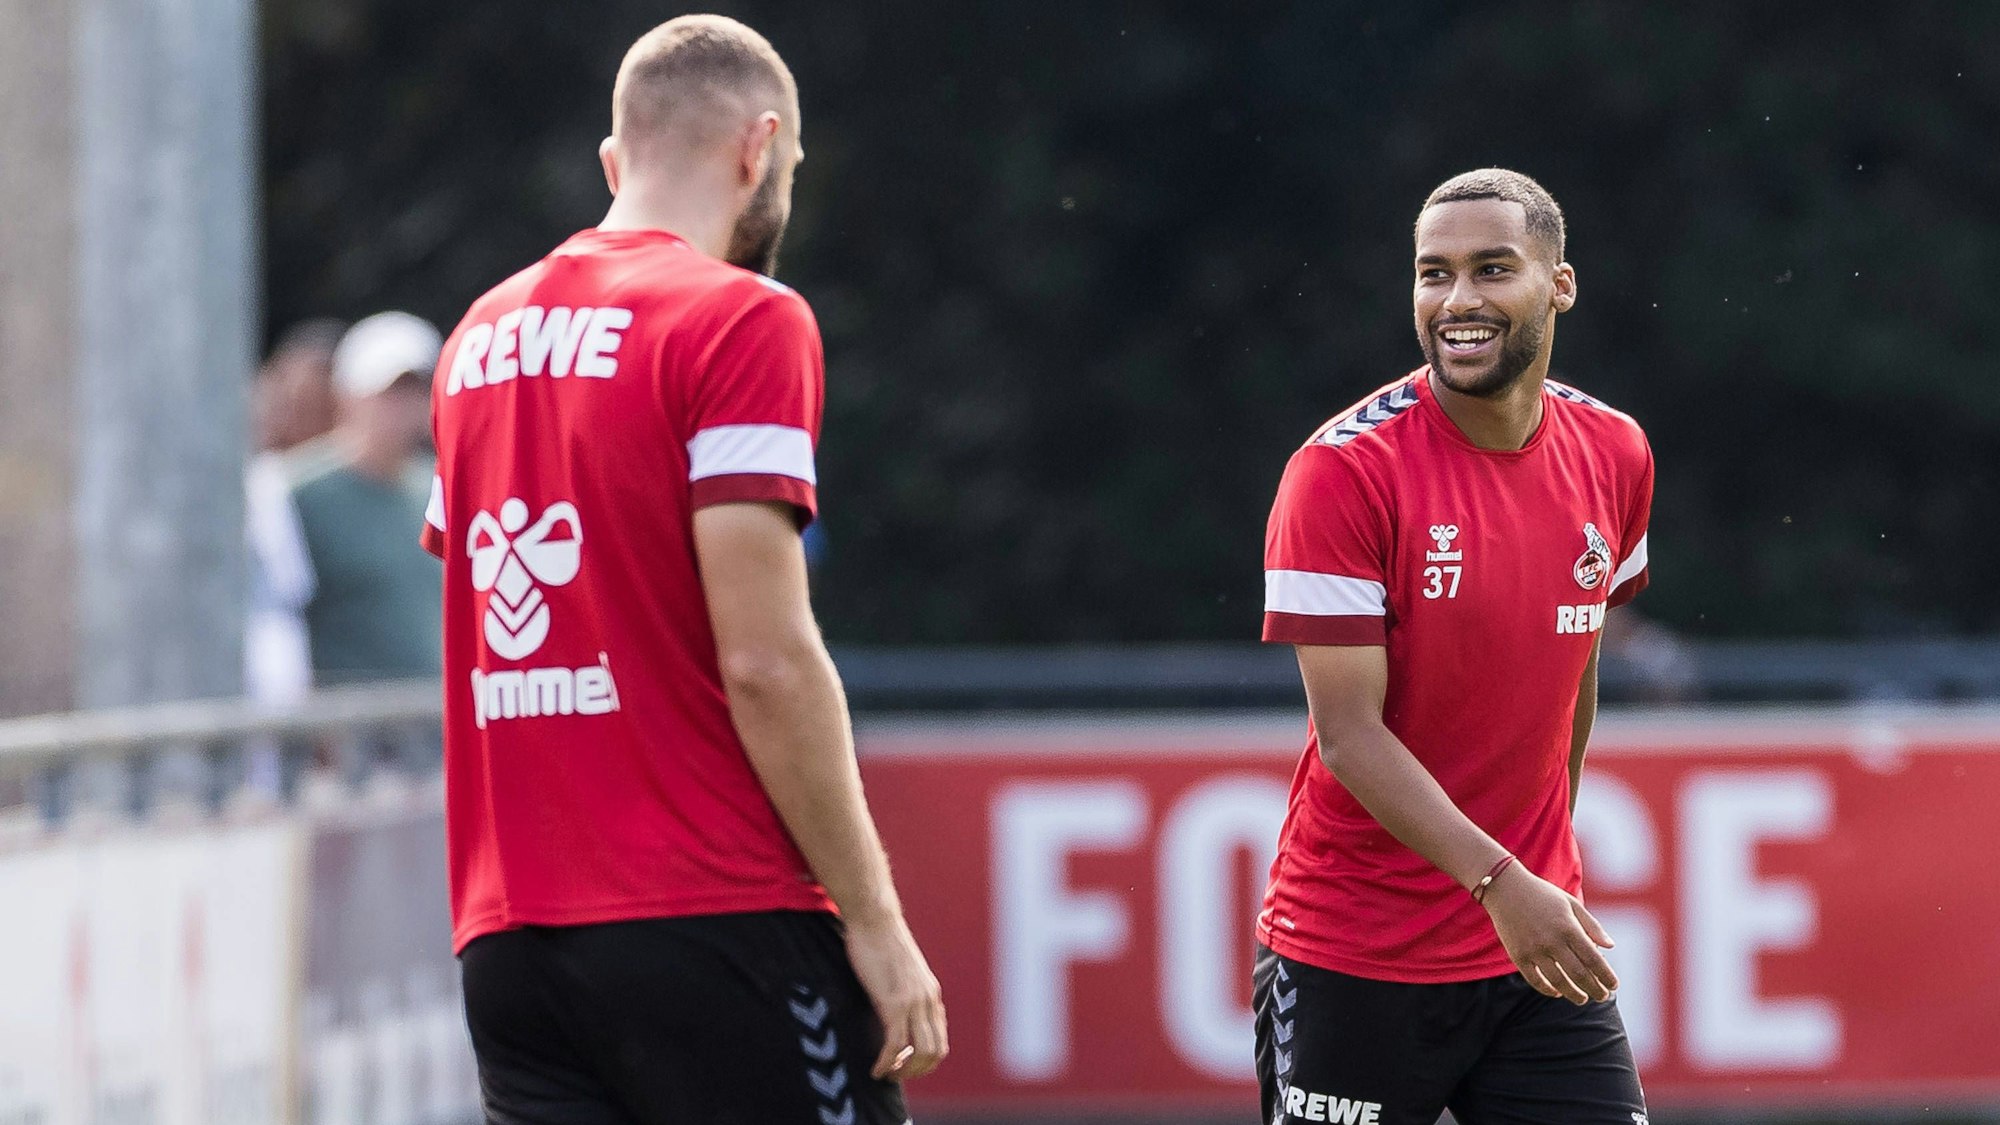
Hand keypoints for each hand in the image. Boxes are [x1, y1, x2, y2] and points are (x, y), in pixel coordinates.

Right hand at [842, 913, 948, 1079]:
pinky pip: (895, 1045)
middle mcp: (928, 1000)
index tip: (904, 1065)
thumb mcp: (901, 971)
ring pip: (920, 1052)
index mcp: (931, 994)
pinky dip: (886, 1063)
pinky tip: (876, 1069)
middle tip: (895, 1075)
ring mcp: (913, 1002)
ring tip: (886, 1075)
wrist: (874, 919)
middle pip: (935, 1052)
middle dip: (916, 1071)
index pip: (940, 1039)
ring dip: (903, 1071)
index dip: (925, 1060)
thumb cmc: (880, 941)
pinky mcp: (894, 1002)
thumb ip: (905, 991)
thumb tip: (895, 1009)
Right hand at [1479, 863, 1618, 1004]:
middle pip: (1579, 974)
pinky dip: (1548, 990)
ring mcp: (1533, 949)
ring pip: (1559, 982)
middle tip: (1603, 997)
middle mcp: (1552, 941)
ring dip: (1574, 994)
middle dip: (1595, 989)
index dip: (1606, 976)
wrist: (1505, 888)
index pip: (1594, 959)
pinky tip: (1557, 992)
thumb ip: (1592, 925)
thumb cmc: (1543, 894)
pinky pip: (1535, 980)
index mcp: (1569, 927)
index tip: (1613, 985)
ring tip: (1583, 999)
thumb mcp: (1571, 903)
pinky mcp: (1518, 955)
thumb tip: (1611, 947)